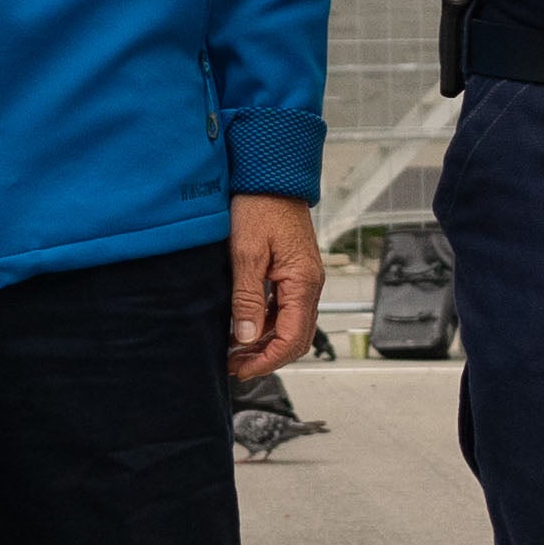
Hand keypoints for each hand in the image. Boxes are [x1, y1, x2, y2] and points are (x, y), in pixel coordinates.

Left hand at [224, 192, 325, 381]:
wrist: (271, 174)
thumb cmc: (259, 206)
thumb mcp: (246, 252)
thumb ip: (247, 297)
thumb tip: (245, 338)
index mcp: (303, 282)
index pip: (291, 339)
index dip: (266, 360)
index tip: (240, 370)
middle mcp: (309, 284)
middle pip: (295, 338)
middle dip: (266, 357)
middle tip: (234, 366)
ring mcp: (304, 278)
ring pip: (290, 325)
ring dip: (264, 342)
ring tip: (233, 350)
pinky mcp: (295, 272)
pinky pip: (284, 308)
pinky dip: (265, 323)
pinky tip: (243, 325)